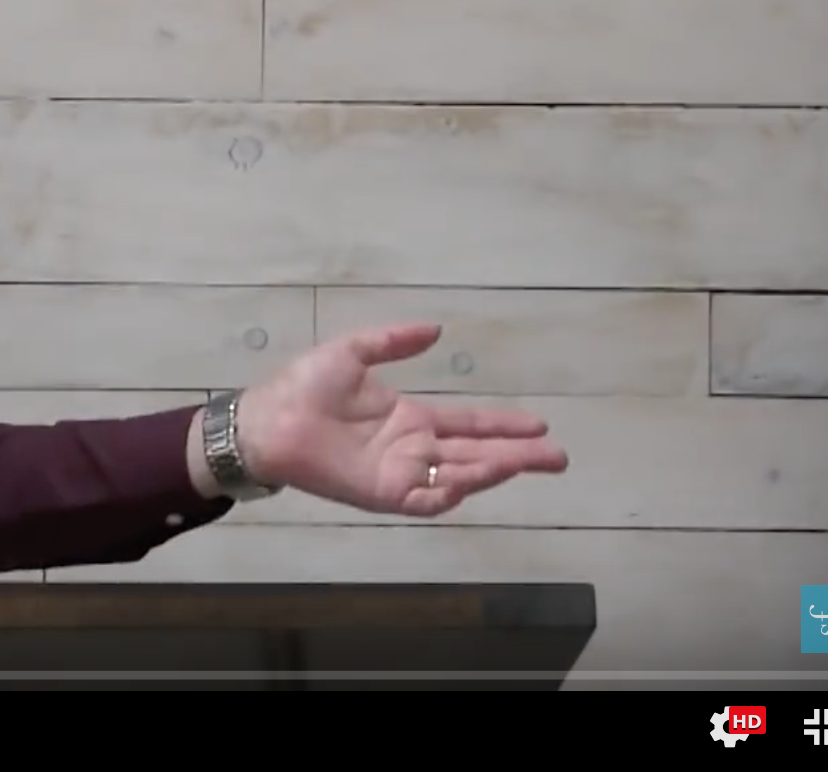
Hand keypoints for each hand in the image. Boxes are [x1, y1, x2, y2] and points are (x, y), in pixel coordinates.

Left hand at [234, 323, 567, 516]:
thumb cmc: (305, 386)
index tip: (539, 423)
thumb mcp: (353, 352)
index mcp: (409, 418)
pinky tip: (482, 475)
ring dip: (497, 470)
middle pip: (476, 454)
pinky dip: (456, 490)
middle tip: (559, 456)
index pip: (468, 424)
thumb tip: (436, 329)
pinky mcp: (385, 494)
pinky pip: (429, 499)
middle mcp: (413, 449)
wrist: (269, 418)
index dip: (503, 425)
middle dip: (518, 456)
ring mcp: (402, 474)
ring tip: (532, 459)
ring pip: (461, 476)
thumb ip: (393, 341)